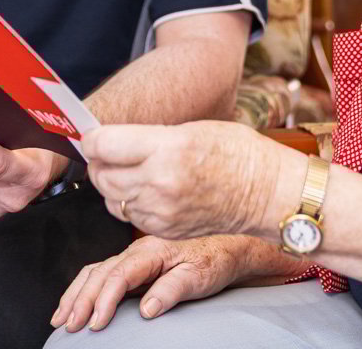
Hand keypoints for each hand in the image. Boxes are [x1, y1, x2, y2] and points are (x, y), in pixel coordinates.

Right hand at [51, 235, 252, 332]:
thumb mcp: (199, 277)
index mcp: (150, 251)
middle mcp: (136, 250)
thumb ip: (172, 290)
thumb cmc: (213, 259)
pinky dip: (82, 289)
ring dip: (75, 294)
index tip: (96, 323)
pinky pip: (100, 274)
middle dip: (80, 300)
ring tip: (61, 318)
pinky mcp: (133, 265)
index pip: (118, 275)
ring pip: (94, 272)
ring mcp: (132, 256)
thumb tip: (146, 308)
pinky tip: (74, 302)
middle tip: (70, 326)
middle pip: (99, 273)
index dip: (103, 300)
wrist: (225, 246)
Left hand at [82, 121, 302, 239]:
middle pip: (102, 174)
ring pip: (111, 198)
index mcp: (168, 149)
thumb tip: (112, 142)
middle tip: (105, 151)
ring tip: (127, 170)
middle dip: (98, 161)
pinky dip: (129, 202)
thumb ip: (148, 138)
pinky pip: (129, 216)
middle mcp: (161, 182)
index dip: (92, 139)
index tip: (92, 136)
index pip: (104, 145)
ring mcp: (163, 211)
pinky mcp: (166, 231)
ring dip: (111, 184)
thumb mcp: (191, 129)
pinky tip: (144, 189)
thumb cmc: (237, 152)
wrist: (269, 193)